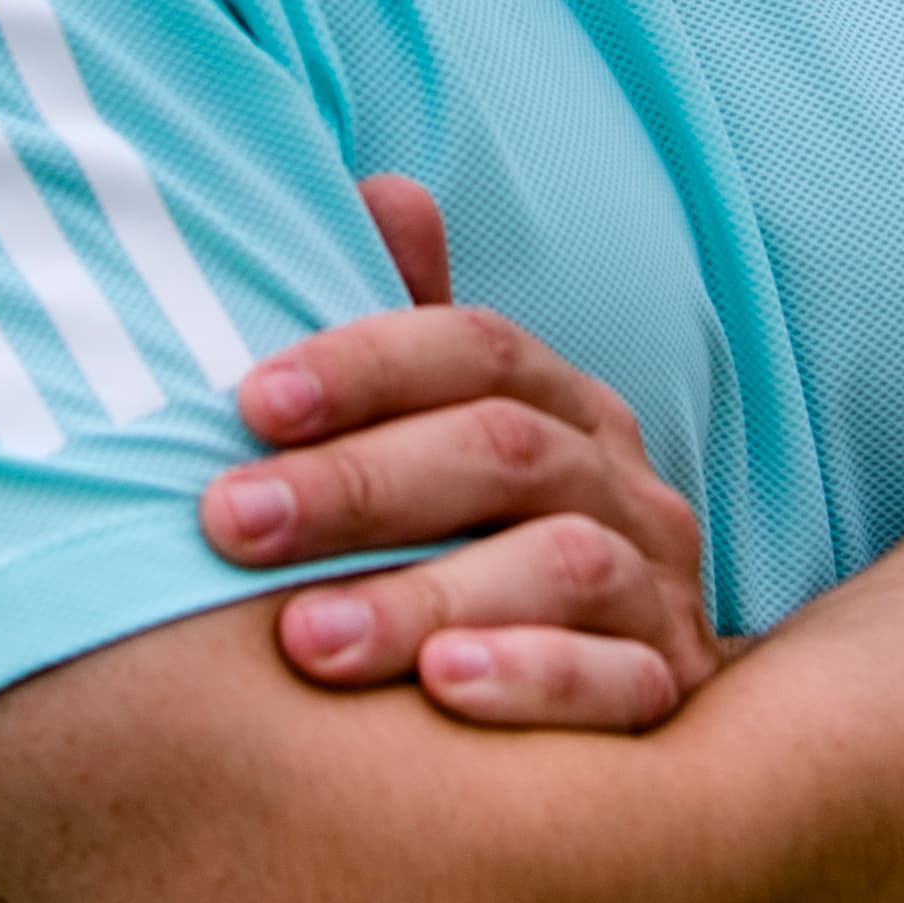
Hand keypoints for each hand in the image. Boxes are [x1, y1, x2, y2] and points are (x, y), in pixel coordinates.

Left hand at [200, 176, 722, 732]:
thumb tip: (386, 191)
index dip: (366, 363)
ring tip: (309, 638)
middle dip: (361, 484)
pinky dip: (534, 681)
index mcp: (563, 408)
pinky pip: (621, 685)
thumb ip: (405, 346)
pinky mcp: (670, 695)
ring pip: (562, 565)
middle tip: (233, 522)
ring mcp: (658, 592)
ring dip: (427, 595)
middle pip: (504, 451)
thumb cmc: (478, 563)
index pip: (477, 349)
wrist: (602, 712)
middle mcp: (622, 485)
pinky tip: (441, 693)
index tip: (251, 401)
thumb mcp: (439, 451)